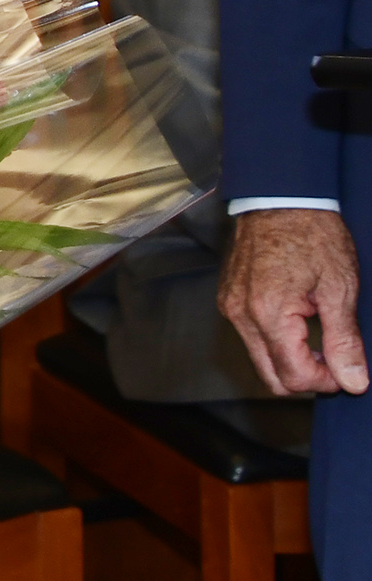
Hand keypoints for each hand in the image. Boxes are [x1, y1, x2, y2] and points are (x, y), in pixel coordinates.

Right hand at [219, 208, 367, 395]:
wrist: (280, 199)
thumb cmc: (312, 235)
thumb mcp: (340, 289)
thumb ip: (345, 341)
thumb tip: (353, 381)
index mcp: (269, 314)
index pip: (294, 376)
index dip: (327, 381)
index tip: (347, 370)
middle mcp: (241, 315)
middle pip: (271, 377)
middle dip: (306, 378)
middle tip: (335, 361)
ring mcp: (230, 307)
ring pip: (260, 359)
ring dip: (291, 360)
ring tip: (320, 338)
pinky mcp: (228, 299)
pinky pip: (251, 337)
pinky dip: (276, 342)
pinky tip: (298, 323)